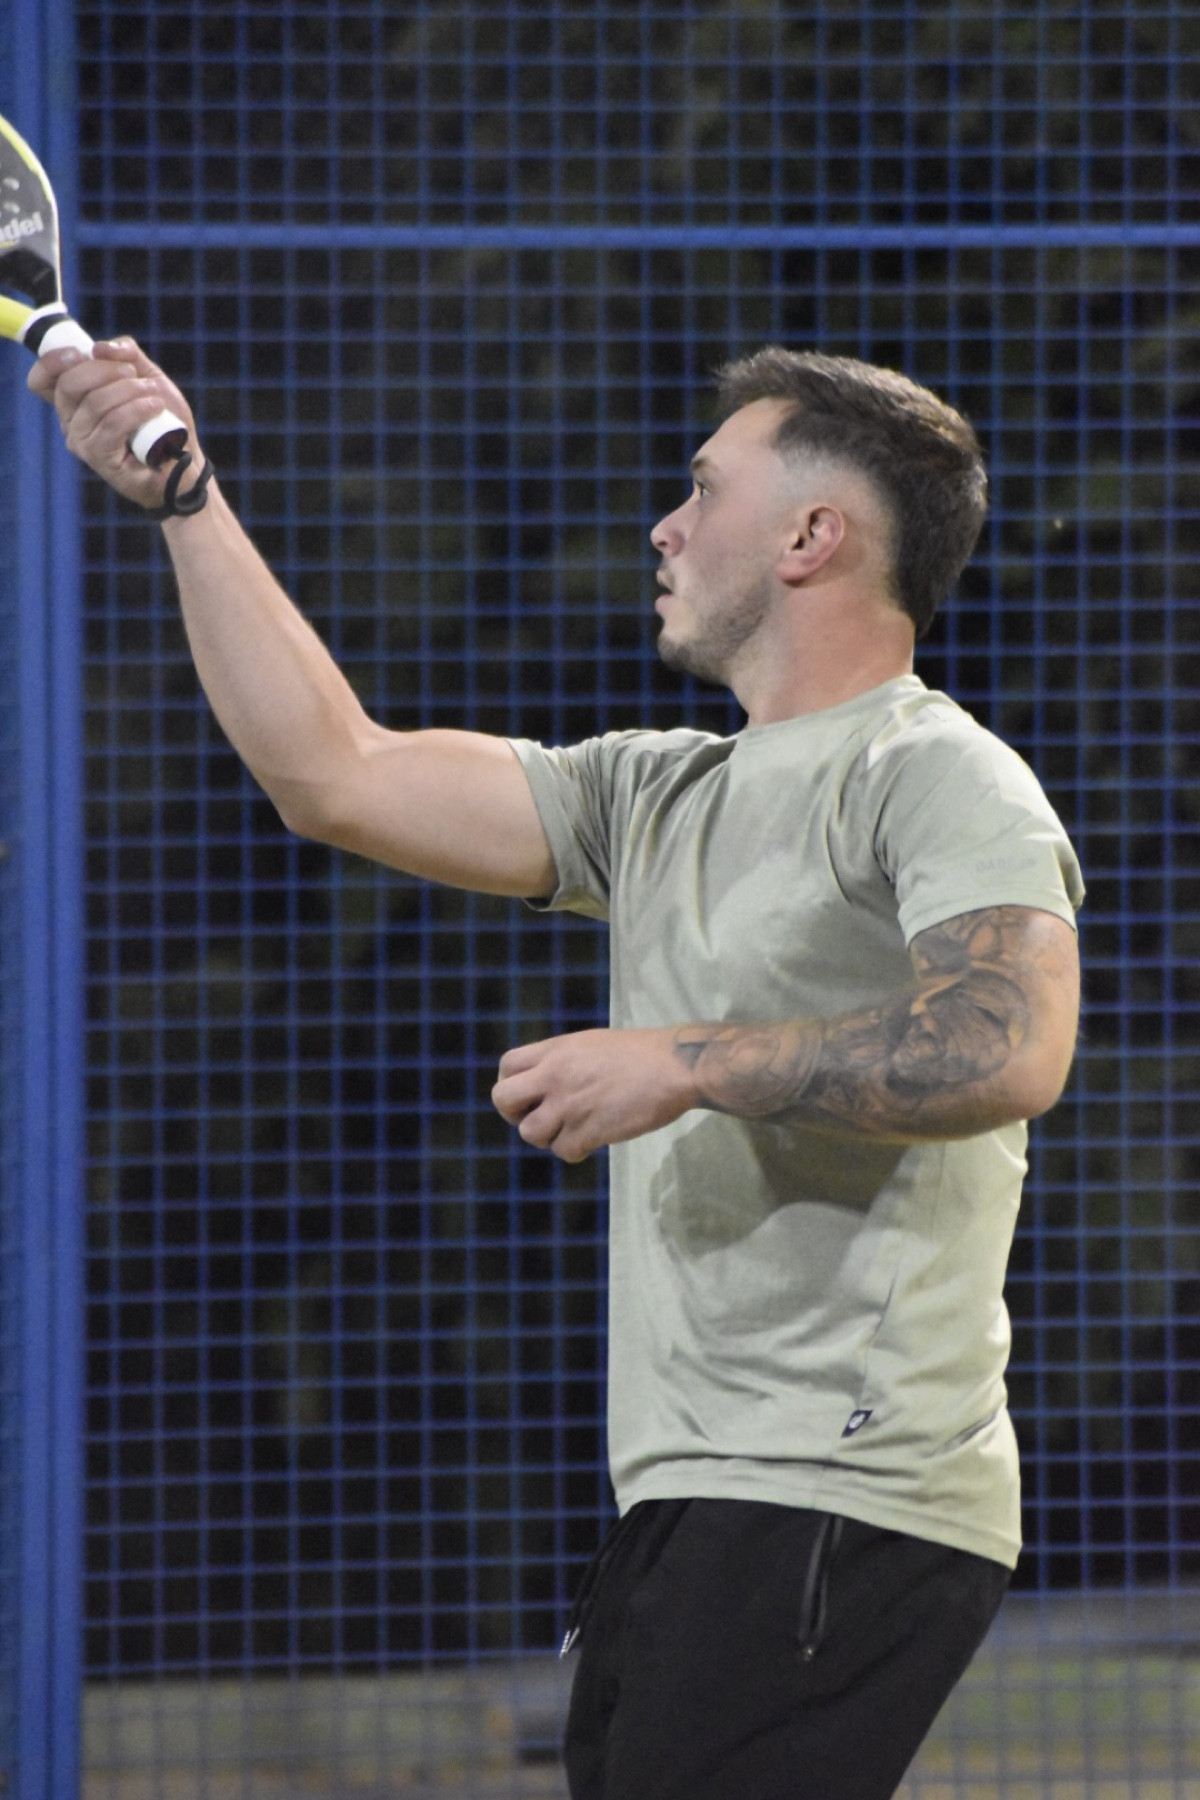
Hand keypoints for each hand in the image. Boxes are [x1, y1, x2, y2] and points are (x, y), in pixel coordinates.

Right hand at [27, 337, 200, 510]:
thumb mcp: (146, 376)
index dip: (53, 361)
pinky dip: (137, 410)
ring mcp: (82, 442)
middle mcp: (70, 422)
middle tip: (133, 373)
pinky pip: (112, 424)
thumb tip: (100, 347)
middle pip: (68, 384)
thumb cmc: (161, 419)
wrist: (183, 457)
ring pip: (95, 403)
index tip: (81, 353)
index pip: (41, 380)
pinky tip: (155, 408)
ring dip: (129, 390)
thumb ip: (125, 353)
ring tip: (154, 394)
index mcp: (73, 401)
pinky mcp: (100, 458)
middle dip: (105, 370)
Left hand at [492, 1027, 699, 1162]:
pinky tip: (593, 1140)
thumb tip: (543, 1081)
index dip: (512, 1085)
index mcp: (556, 1050)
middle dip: (516, 1114)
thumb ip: (562, 1061)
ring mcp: (570, 1104)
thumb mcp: (590, 1044)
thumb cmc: (641, 1054)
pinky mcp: (589, 1129)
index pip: (507, 1067)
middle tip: (539, 1118)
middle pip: (504, 1100)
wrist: (674, 1067)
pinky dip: (576, 1150)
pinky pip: (563, 1151)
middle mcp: (555, 1075)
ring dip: (549, 1137)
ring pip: (531, 1133)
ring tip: (572, 1130)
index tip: (529, 1096)